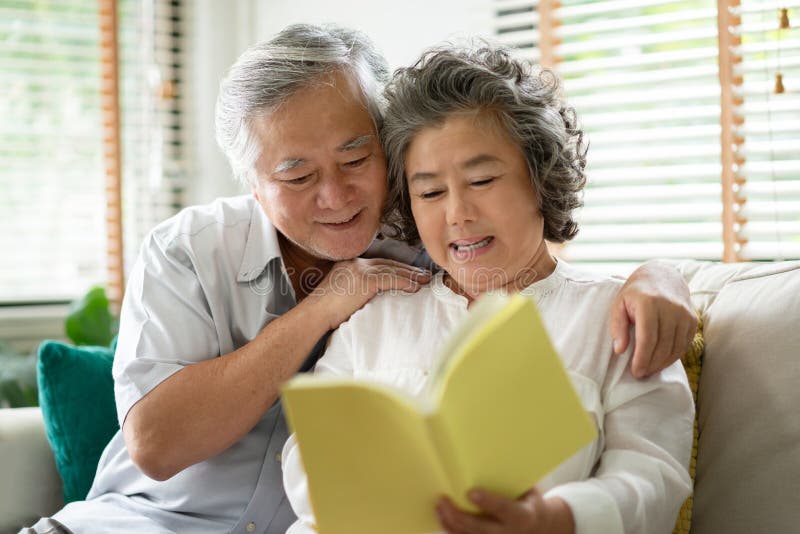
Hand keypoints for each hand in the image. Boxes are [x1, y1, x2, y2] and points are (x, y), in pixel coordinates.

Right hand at [306, 258, 430, 329]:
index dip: (396, 268)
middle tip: (424, 275)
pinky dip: (405, 283)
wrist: (314, 315)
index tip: (410, 273)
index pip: (378, 263)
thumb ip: (356, 289)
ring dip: (411, 276)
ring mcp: (359, 270)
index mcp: (349, 264)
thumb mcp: (341, 294)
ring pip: (391, 270)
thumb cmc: (325, 312)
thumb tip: (373, 296)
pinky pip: (390, 279)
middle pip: (387, 264)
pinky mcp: (364, 280)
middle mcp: (355, 263)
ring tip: (425, 281)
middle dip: (407, 270)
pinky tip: (416, 287)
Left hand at [436, 488, 573, 533]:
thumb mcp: (527, 487)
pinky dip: (451, 528)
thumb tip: (490, 448)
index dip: (488, 502)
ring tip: (439, 506)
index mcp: (522, 515)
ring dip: (451, 522)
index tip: (471, 492)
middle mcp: (509, 532)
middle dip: (460, 515)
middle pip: (480, 528)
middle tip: (444, 500)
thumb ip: (510, 477)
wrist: (538, 526)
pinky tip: (442, 515)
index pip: (504, 509)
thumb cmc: (528, 499)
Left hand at [610, 261, 696, 377]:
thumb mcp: (619, 304)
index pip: (648, 338)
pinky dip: (674, 356)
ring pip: (676, 347)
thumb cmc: (635, 293)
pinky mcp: (693, 319)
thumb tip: (619, 351)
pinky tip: (662, 361)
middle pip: (663, 345)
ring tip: (650, 370)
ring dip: (663, 363)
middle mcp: (670, 308)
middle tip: (640, 374)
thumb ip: (618, 327)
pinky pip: (685, 344)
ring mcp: (684, 313)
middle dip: (651, 364)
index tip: (635, 372)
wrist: (662, 276)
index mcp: (649, 303)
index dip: (642, 358)